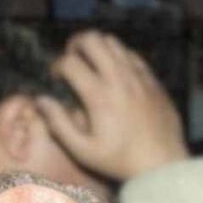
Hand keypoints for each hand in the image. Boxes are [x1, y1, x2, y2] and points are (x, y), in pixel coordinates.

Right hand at [36, 30, 188, 180]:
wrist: (162, 164)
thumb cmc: (120, 161)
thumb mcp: (83, 151)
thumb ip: (58, 124)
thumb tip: (41, 100)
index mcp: (99, 95)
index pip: (70, 62)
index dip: (57, 66)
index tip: (57, 78)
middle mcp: (119, 79)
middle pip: (92, 39)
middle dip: (75, 45)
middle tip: (72, 59)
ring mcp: (138, 76)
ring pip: (113, 41)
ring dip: (97, 47)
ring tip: (91, 63)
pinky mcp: (152, 79)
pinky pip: (131, 54)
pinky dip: (117, 56)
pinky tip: (114, 72)